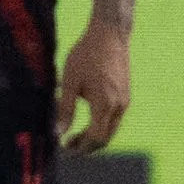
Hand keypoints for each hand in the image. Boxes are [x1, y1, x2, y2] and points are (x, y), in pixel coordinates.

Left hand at [57, 22, 130, 152]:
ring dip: (94, 136)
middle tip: (68, 146)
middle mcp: (119, 106)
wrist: (109, 35)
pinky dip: (101, 125)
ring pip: (111, 129)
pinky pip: (114, 118)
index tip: (65, 148)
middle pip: (105, 137)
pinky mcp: (125, 95)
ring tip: (75, 136)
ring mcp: (124, 101)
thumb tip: (58, 132)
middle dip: (87, 146)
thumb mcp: (69, 82)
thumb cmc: (86, 55)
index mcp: (105, 104)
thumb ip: (65, 109)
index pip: (95, 138)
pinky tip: (87, 121)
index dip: (81, 147)